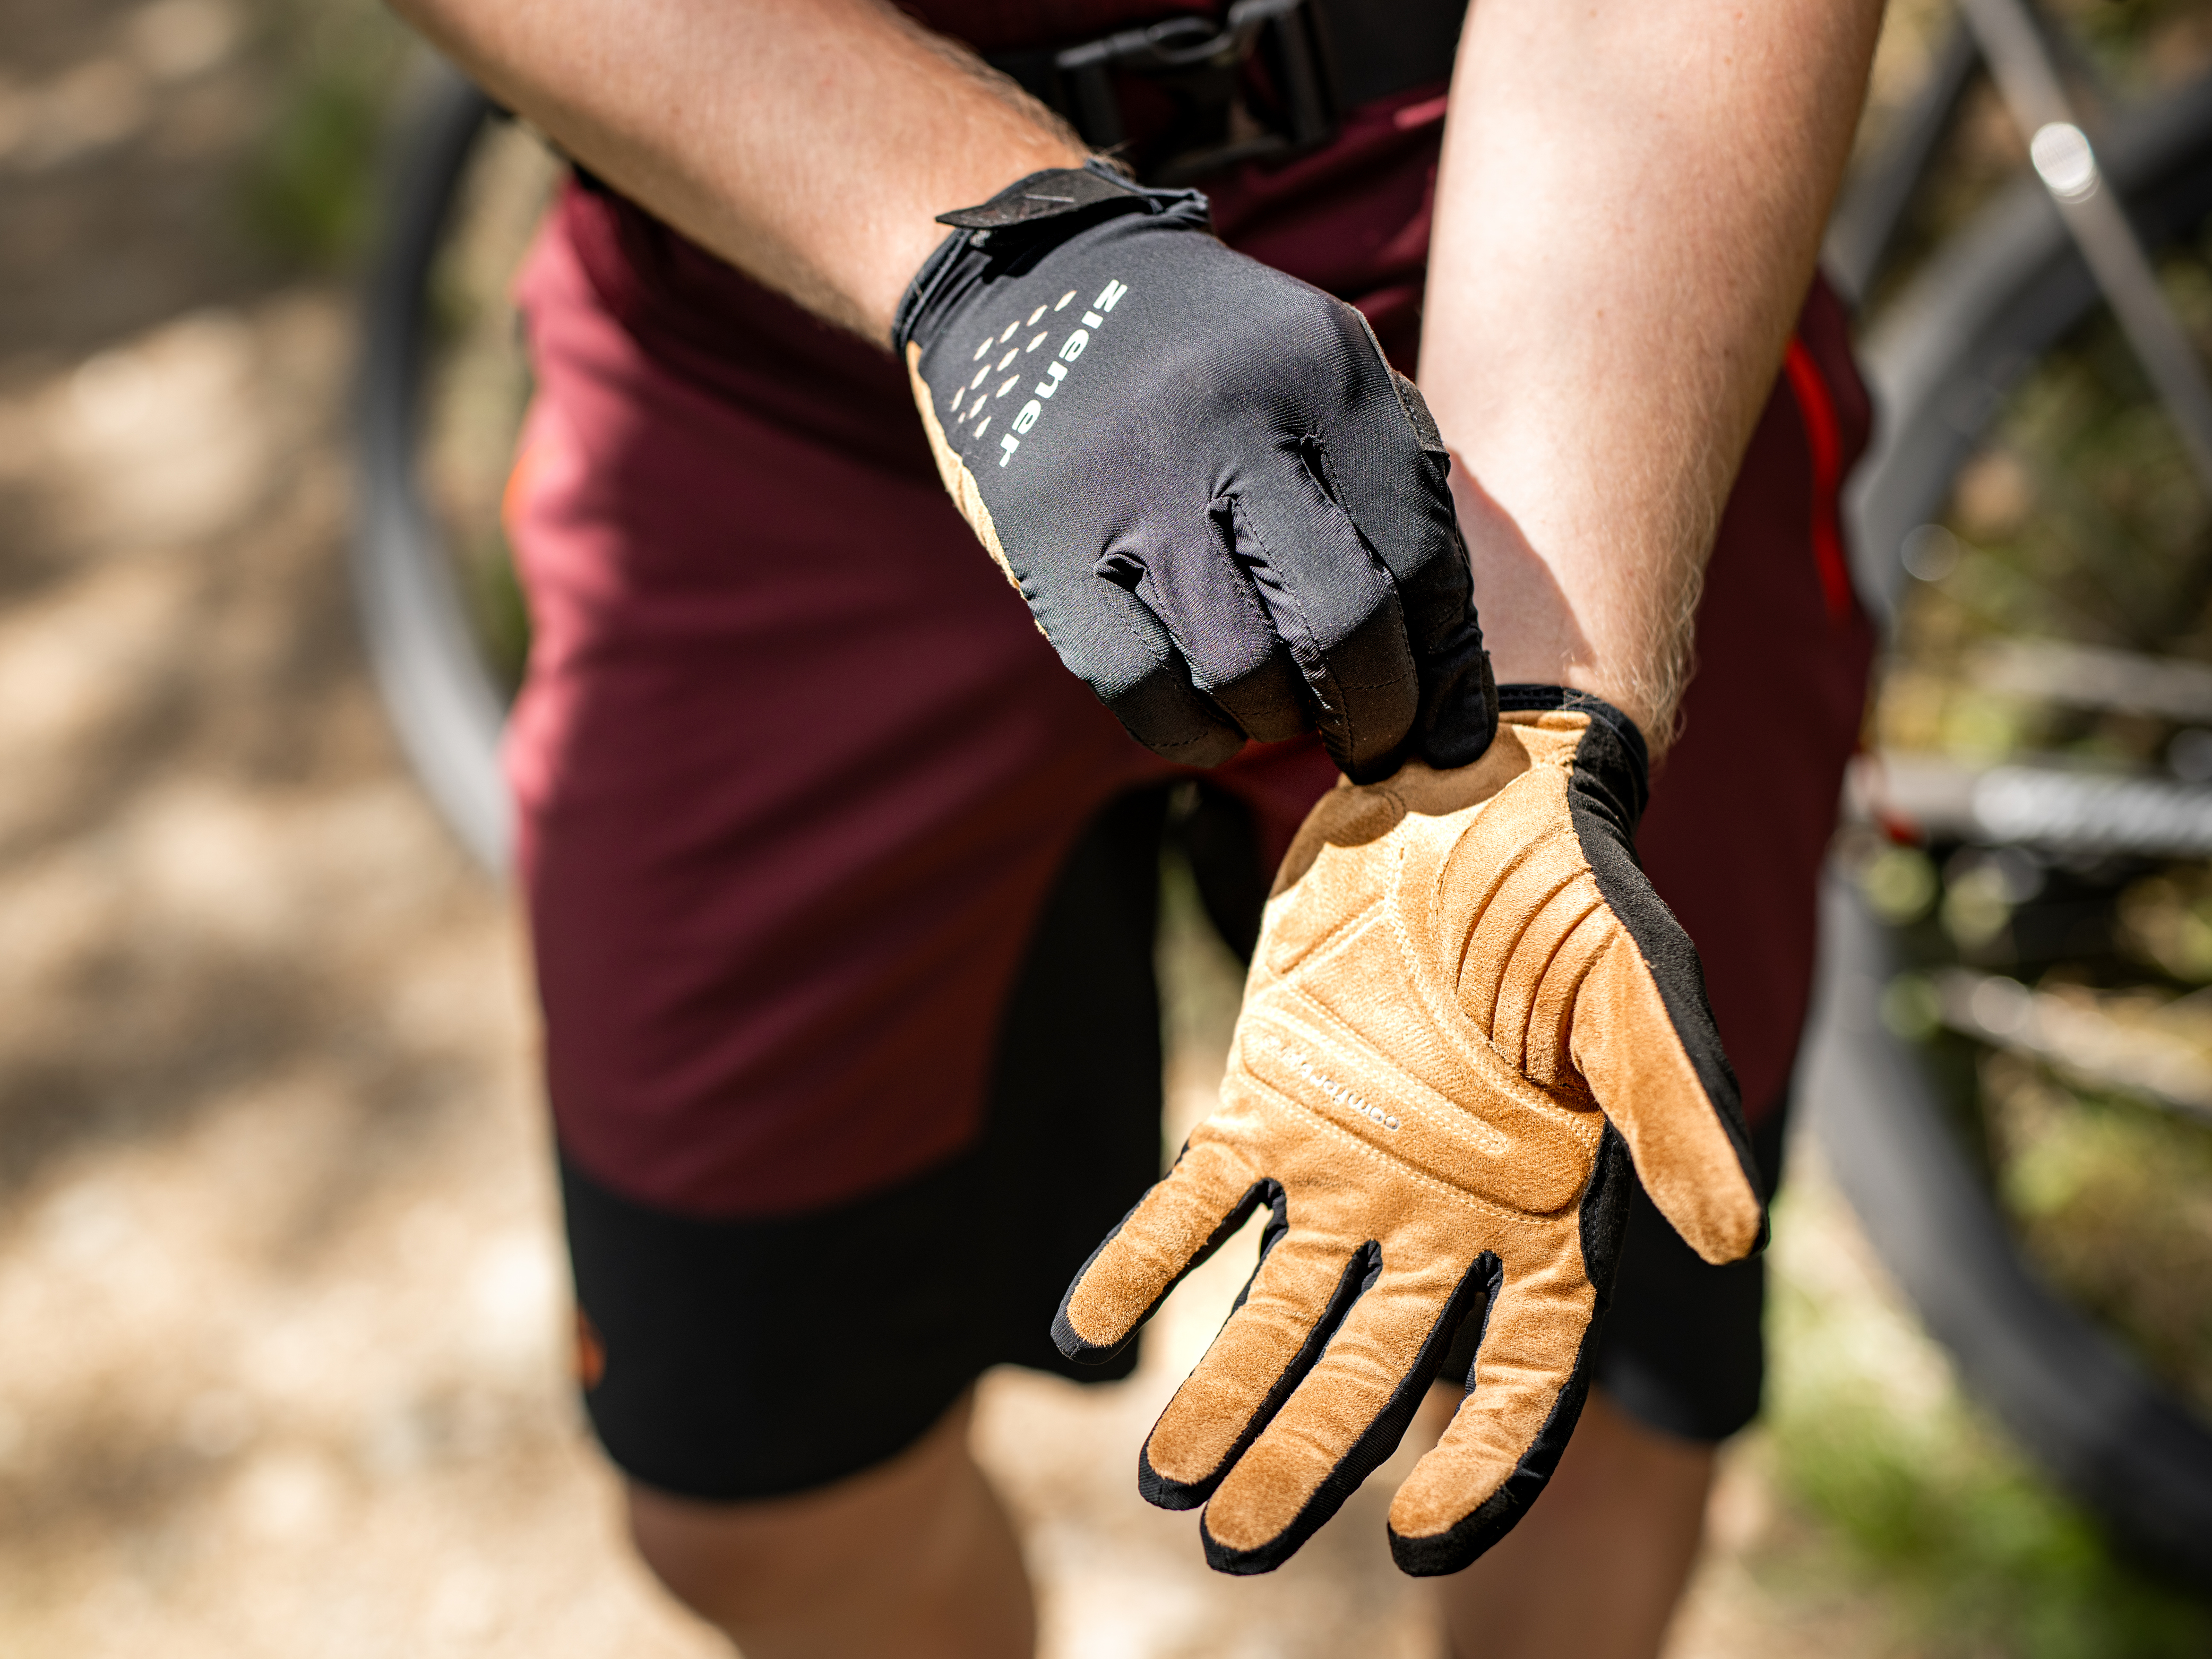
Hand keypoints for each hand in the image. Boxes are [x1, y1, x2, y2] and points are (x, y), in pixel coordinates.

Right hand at [894, 163, 1494, 780]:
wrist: (1047, 288)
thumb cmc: (1221, 367)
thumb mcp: (1324, 376)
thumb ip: (1396, 496)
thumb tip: (1453, 689)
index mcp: (1323, 372)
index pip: (1421, 553)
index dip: (1446, 663)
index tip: (1447, 725)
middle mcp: (1228, 422)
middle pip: (1341, 620)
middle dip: (1376, 713)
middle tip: (1376, 744)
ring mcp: (1129, 486)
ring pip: (1241, 669)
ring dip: (1279, 724)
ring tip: (1285, 715)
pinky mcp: (1047, 542)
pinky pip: (1138, 686)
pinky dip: (1190, 732)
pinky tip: (1211, 723)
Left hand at [1052, 691, 1762, 1575]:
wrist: (1465, 782)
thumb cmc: (1573, 889)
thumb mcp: (1638, 990)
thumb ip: (1676, 1111)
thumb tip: (1736, 1240)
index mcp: (1546, 1216)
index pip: (1517, 1379)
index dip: (1476, 1469)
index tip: (1408, 1541)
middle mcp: (1440, 1218)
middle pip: (1372, 1373)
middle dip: (1307, 1458)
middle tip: (1233, 1540)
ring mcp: (1347, 1168)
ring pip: (1276, 1310)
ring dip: (1220, 1391)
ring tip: (1164, 1478)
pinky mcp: (1263, 1103)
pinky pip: (1194, 1205)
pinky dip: (1139, 1263)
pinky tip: (1080, 1329)